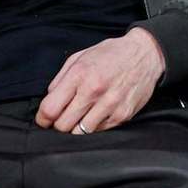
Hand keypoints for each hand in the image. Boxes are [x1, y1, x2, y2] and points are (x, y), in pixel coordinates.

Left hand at [35, 27, 165, 133]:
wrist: (145, 54)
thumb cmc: (112, 54)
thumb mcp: (81, 56)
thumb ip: (61, 78)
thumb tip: (49, 100)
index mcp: (80, 74)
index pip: (50, 109)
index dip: (42, 118)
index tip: (44, 119)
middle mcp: (94, 90)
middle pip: (62, 126)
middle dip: (58, 124)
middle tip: (64, 115)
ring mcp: (109, 105)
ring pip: (79, 133)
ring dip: (76, 127)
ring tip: (81, 115)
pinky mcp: (122, 115)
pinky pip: (98, 132)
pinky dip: (93, 126)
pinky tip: (97, 113)